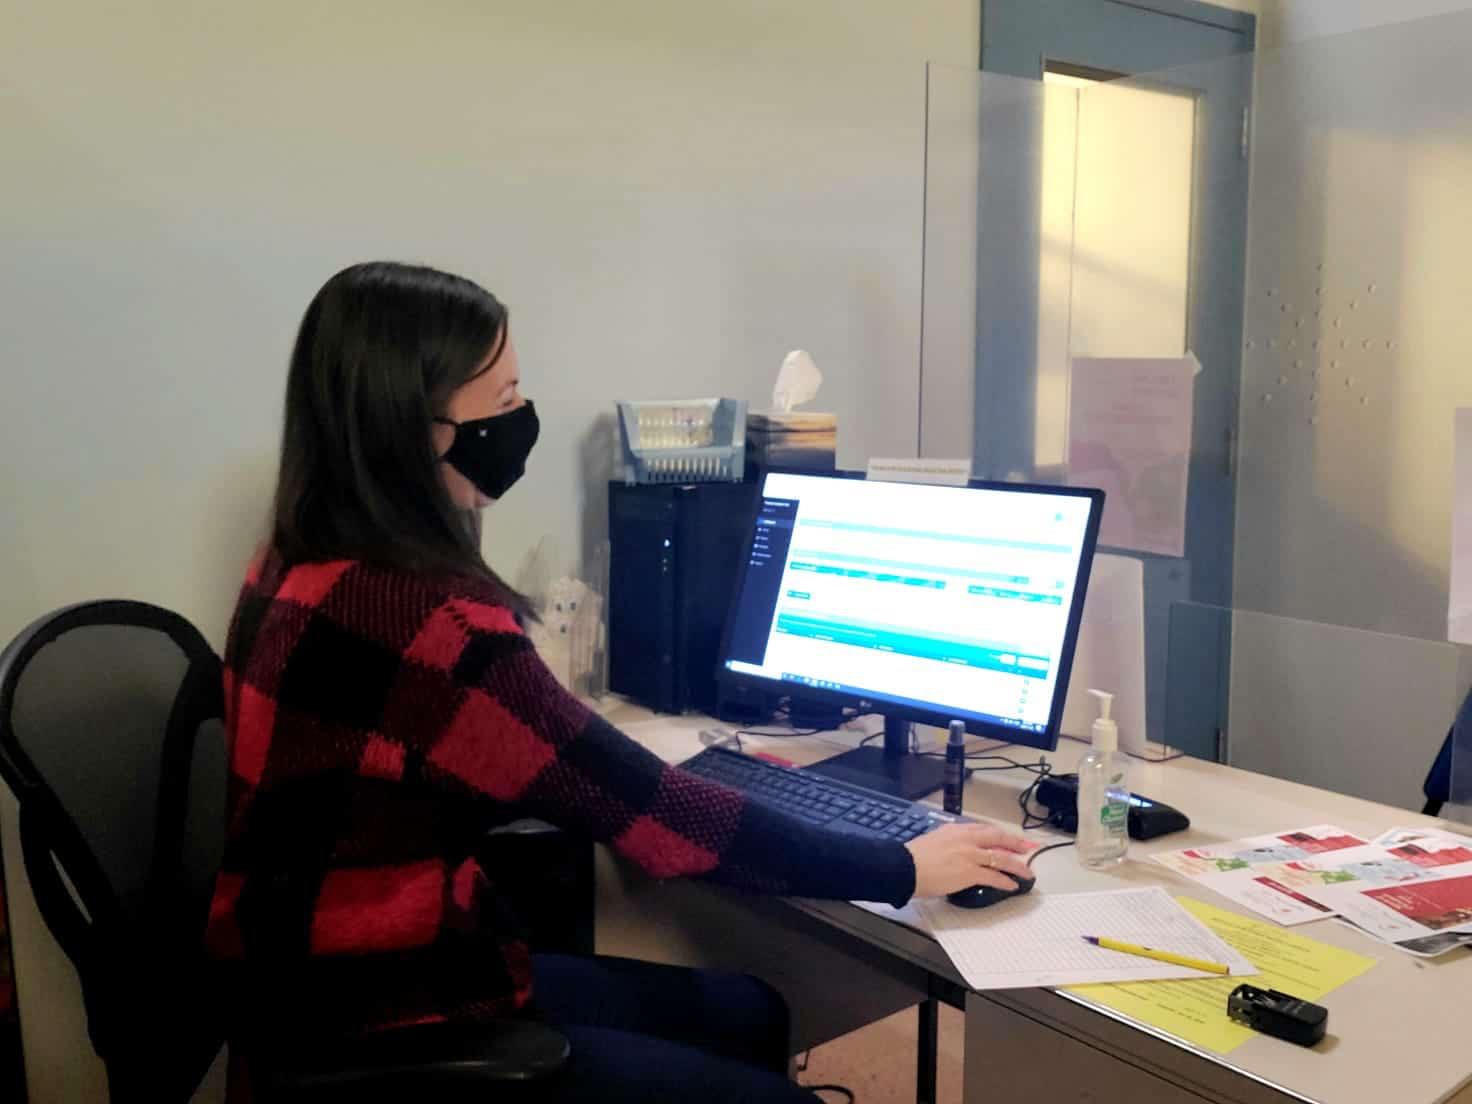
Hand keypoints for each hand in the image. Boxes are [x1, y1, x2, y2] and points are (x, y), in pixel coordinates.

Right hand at [905, 823, 1036, 898]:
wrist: (904, 867)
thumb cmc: (914, 857)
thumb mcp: (935, 839)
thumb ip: (951, 841)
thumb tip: (960, 850)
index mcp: (956, 829)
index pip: (985, 830)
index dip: (1001, 835)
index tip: (1011, 839)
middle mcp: (966, 839)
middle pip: (998, 839)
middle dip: (1016, 843)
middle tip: (1030, 848)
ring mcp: (969, 855)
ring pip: (1001, 858)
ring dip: (1017, 866)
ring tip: (1027, 873)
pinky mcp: (969, 872)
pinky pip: (993, 876)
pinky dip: (1005, 881)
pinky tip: (1012, 885)